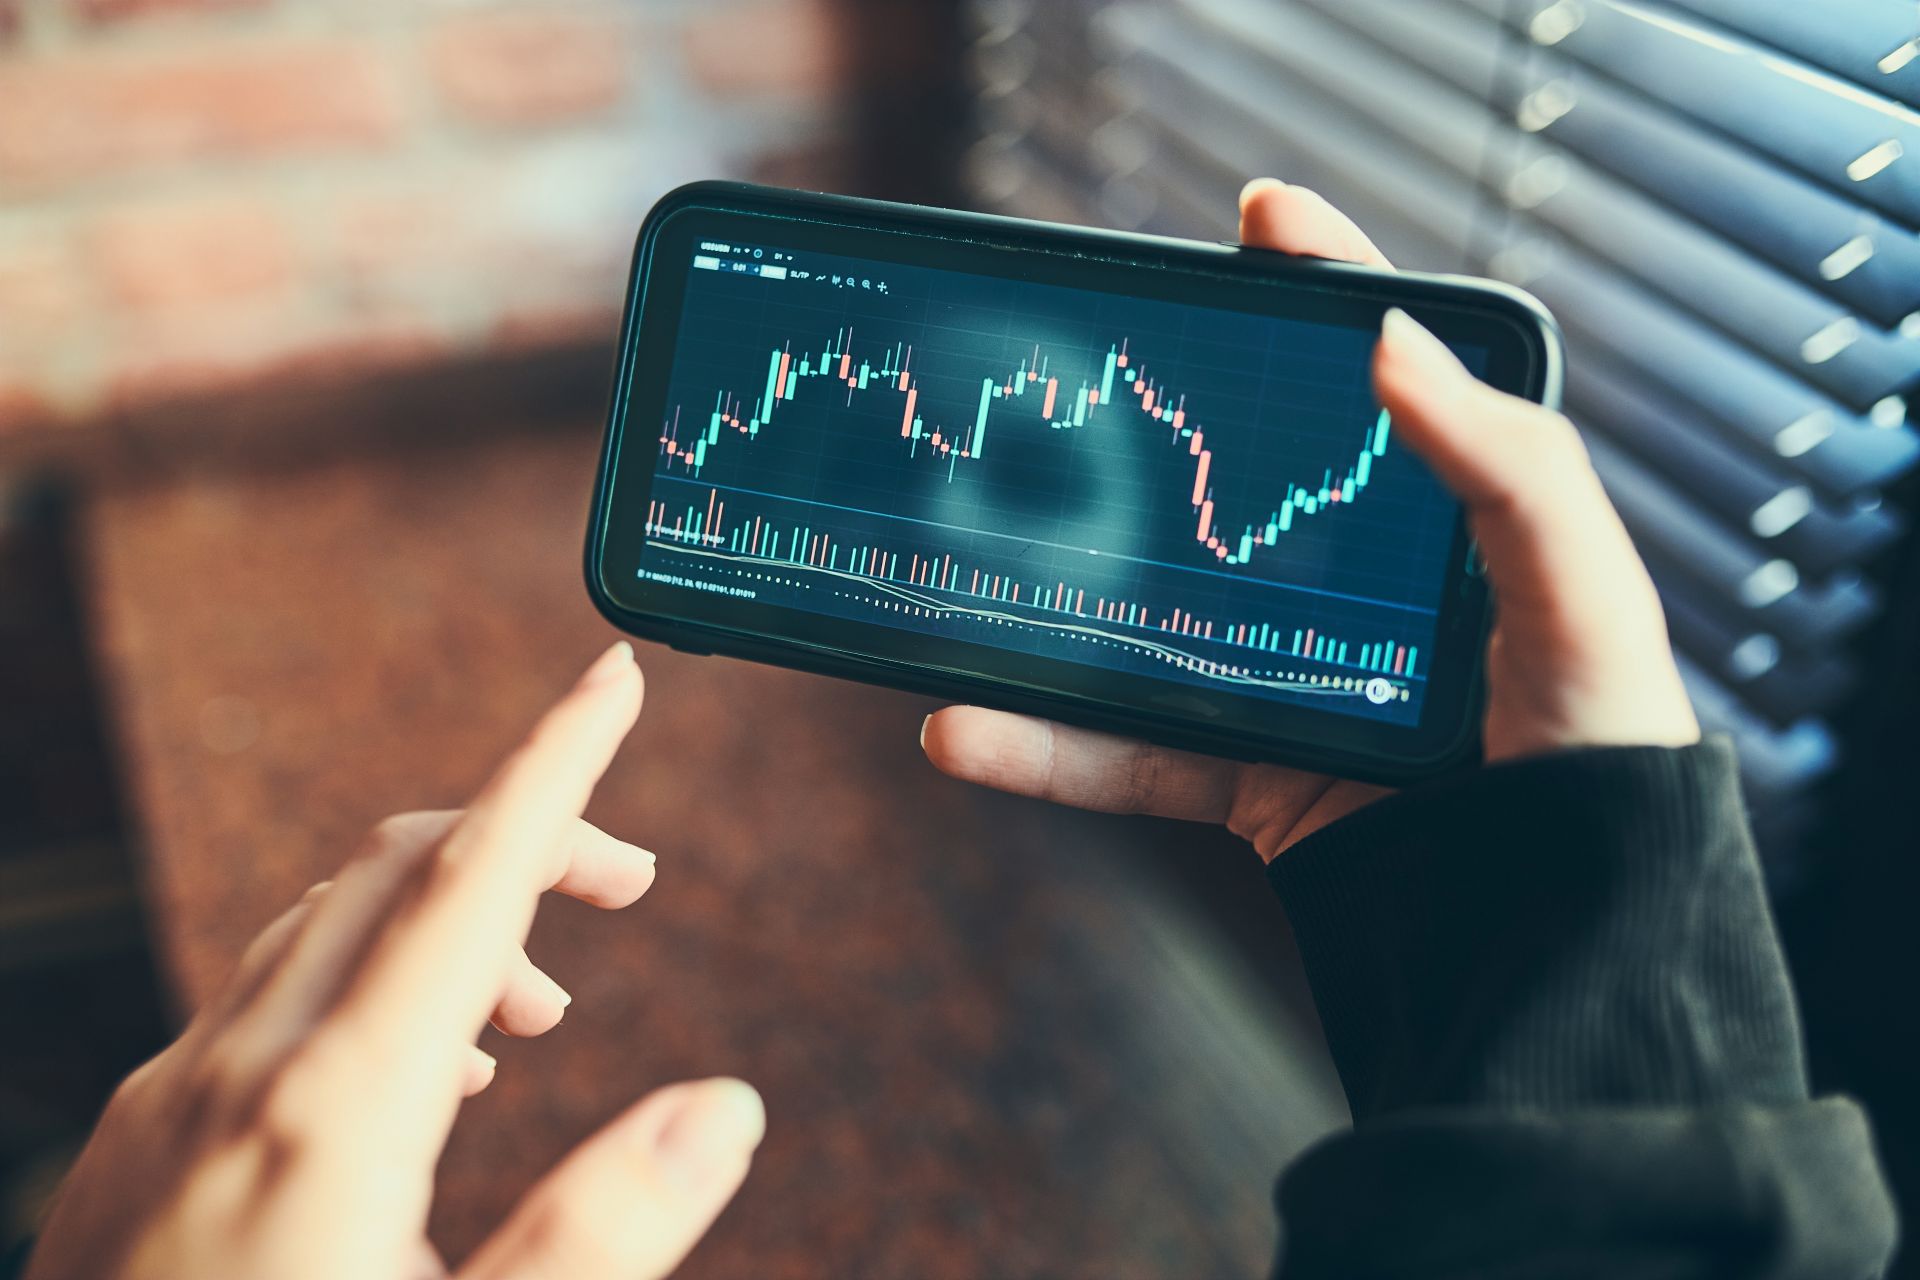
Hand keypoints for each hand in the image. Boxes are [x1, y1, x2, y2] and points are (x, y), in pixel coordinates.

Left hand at [26, 642, 761, 1279]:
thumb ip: (603, 1227)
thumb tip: (726, 1106)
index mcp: (333, 1107)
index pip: (468, 875)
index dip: (554, 763)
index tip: (616, 679)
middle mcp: (233, 1075)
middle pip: (390, 872)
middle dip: (520, 839)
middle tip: (631, 889)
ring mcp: (161, 1108)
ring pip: (314, 932)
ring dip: (440, 923)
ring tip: (538, 1008)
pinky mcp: (120, 1153)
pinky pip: (251, 1006)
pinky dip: (355, 986)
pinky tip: (399, 1082)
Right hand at [922, 179, 1698, 861]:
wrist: (1559, 949)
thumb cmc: (1604, 763)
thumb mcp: (1582, 601)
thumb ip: (1509, 472)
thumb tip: (1392, 341)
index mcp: (1454, 525)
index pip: (1386, 376)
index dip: (1323, 286)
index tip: (1258, 219)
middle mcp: (1361, 588)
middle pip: (1236, 479)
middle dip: (1152, 423)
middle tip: (1080, 364)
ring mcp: (1290, 677)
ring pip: (1149, 617)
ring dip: (1051, 597)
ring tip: (966, 561)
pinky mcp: (1247, 775)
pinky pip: (1127, 755)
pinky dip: (1044, 751)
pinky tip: (966, 731)